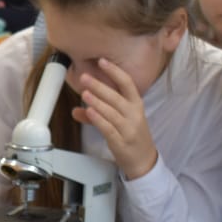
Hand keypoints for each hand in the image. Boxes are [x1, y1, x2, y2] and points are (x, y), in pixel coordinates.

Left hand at [73, 59, 157, 179]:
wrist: (144, 160)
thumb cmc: (132, 136)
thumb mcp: (120, 120)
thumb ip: (98, 114)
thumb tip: (77, 110)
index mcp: (136, 104)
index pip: (127, 83)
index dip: (114, 71)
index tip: (102, 61)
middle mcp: (134, 114)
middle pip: (116, 96)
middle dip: (99, 86)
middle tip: (85, 77)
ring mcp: (128, 128)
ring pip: (111, 112)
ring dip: (97, 102)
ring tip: (84, 93)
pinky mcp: (120, 141)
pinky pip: (108, 128)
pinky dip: (98, 119)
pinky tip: (88, 112)